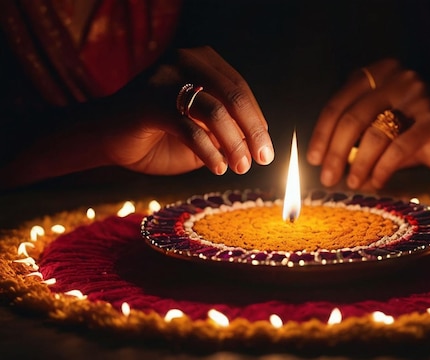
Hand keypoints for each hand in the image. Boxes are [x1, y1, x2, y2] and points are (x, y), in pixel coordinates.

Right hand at [103, 46, 273, 175]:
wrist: (104, 138)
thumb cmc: (156, 136)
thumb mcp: (200, 132)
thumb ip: (226, 130)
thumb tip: (258, 141)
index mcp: (199, 61)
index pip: (240, 89)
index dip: (257, 121)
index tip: (265, 149)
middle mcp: (184, 61)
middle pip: (234, 96)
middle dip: (253, 132)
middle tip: (263, 159)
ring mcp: (165, 77)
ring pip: (216, 111)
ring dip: (234, 143)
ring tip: (241, 167)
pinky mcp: (149, 102)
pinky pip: (191, 128)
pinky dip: (209, 151)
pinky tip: (218, 168)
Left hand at [307, 58, 429, 189]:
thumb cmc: (421, 140)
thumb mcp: (386, 128)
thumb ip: (356, 133)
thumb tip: (322, 158)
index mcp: (383, 73)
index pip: (340, 101)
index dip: (322, 132)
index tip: (313, 158)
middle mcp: (400, 78)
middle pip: (352, 118)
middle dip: (335, 153)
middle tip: (326, 178)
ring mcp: (418, 97)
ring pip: (372, 135)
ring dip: (356, 166)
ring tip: (350, 184)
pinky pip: (396, 150)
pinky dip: (381, 170)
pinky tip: (374, 184)